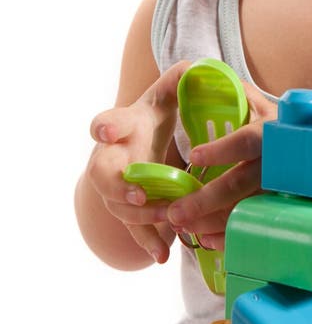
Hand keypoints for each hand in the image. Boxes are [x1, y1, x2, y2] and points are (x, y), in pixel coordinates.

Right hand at [86, 61, 189, 262]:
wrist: (141, 143)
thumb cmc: (157, 114)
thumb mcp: (170, 92)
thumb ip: (182, 78)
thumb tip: (198, 68)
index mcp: (123, 125)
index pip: (106, 122)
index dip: (104, 126)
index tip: (105, 130)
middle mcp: (112, 157)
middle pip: (100, 174)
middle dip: (117, 186)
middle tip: (138, 195)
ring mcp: (117, 187)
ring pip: (119, 207)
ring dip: (143, 217)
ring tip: (169, 221)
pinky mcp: (131, 210)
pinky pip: (134, 231)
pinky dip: (147, 243)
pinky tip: (163, 255)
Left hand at [166, 82, 277, 250]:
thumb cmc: (273, 122)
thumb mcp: (256, 102)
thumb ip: (229, 89)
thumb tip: (190, 70)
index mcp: (272, 131)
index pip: (246, 140)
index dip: (221, 149)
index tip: (193, 156)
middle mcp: (279, 162)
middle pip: (241, 183)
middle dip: (205, 200)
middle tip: (173, 211)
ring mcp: (283, 190)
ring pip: (245, 211)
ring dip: (211, 222)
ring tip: (182, 226)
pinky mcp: (282, 211)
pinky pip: (255, 228)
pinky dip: (230, 237)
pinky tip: (206, 239)